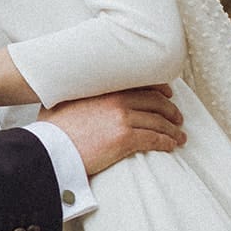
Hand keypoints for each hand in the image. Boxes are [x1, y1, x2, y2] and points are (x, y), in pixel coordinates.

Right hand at [39, 85, 186, 175]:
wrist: (51, 147)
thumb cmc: (52, 128)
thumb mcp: (61, 100)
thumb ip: (75, 93)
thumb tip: (71, 92)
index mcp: (103, 87)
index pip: (139, 83)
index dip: (158, 88)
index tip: (166, 93)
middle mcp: (115, 99)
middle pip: (154, 101)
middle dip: (170, 109)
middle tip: (176, 117)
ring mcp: (122, 117)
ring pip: (158, 121)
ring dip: (172, 129)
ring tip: (178, 136)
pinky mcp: (125, 138)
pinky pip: (155, 139)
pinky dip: (167, 142)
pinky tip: (171, 145)